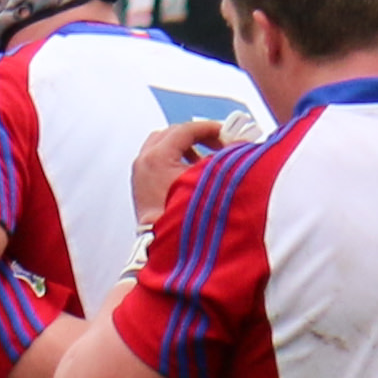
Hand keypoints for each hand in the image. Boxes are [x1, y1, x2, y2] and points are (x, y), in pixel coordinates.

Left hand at [129, 115, 228, 232]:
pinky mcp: (140, 187)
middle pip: (171, 134)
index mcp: (157, 157)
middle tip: (218, 143)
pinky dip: (174, 159)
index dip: (209, 129)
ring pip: (162, 146)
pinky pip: (157, 161)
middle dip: (197, 136)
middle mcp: (144, 162)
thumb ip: (224, 159)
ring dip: (184, 147)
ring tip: (204, 159)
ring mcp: (139, 174)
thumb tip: (237, 147)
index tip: (226, 133)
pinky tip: (190, 173)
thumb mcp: (209, 182)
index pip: (185, 130)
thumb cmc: (184, 219)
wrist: (165, 248)